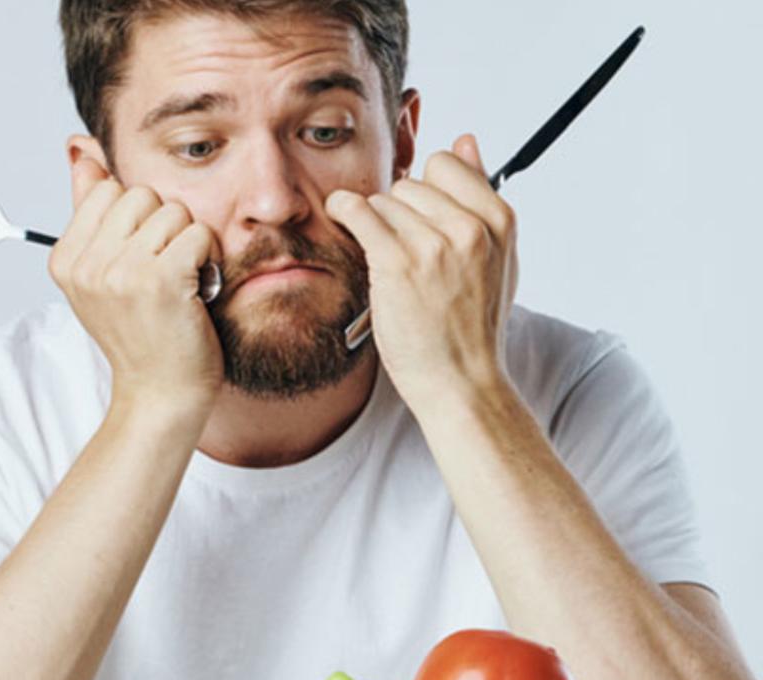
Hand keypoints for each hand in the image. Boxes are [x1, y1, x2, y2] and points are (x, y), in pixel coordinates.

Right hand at [50, 156, 224, 414]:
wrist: (160, 392)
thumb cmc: (140, 333)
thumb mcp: (101, 273)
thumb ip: (89, 211)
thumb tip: (82, 152)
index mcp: (64, 259)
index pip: (107, 189)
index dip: (135, 217)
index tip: (140, 257)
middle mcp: (86, 265)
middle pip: (140, 194)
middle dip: (162, 226)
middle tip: (163, 271)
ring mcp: (120, 272)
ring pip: (171, 211)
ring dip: (186, 243)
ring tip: (180, 281)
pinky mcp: (160, 281)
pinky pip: (196, 233)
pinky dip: (207, 257)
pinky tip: (197, 287)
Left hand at [325, 134, 518, 412]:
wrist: (460, 381)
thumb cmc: (472, 324)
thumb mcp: (497, 258)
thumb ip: (480, 197)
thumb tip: (466, 140)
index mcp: (498, 221)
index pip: (446, 164)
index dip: (425, 189)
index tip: (416, 216)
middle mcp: (469, 228)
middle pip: (411, 184)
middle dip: (399, 211)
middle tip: (401, 251)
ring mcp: (433, 245)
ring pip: (384, 201)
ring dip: (376, 225)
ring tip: (387, 261)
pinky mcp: (397, 264)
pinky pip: (359, 212)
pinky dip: (343, 210)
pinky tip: (340, 216)